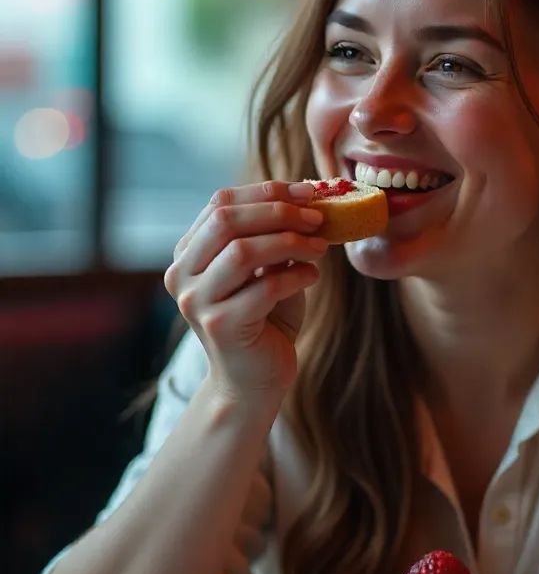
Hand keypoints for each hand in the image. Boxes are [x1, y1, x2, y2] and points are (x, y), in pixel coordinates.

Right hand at [164, 181, 328, 400]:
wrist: (255, 381)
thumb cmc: (265, 320)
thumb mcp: (266, 270)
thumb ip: (272, 237)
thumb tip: (307, 198)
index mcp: (189, 253)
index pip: (221, 203)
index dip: (267, 192)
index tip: (309, 192)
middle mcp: (183, 275)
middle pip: (227, 221)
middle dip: (280, 212)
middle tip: (318, 219)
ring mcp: (197, 301)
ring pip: (243, 251)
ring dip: (291, 242)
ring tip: (320, 248)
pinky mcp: (221, 326)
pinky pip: (265, 287)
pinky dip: (297, 275)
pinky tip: (312, 277)